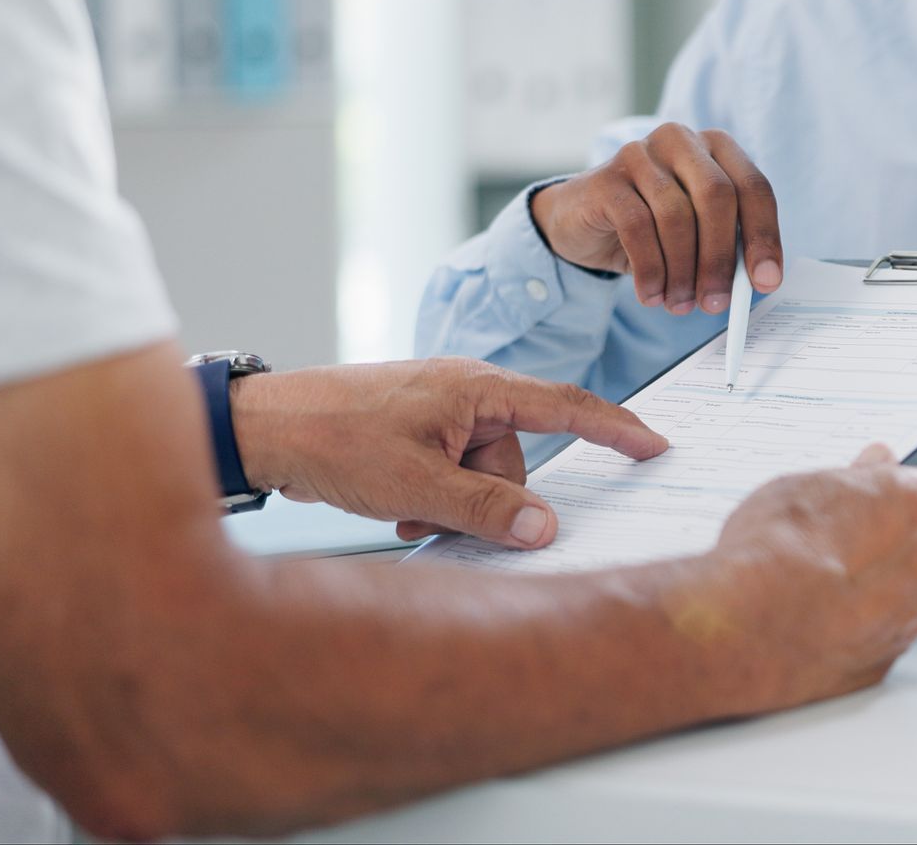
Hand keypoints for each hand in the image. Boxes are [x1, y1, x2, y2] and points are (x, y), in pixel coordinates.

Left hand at [230, 357, 667, 548]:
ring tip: (405, 509)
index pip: (568, 405)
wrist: (262, 426)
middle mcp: (465, 390)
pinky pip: (451, 467)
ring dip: (453, 500)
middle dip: (487, 496)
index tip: (654, 446)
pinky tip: (397, 504)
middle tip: (435, 512)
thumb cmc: (334, 440)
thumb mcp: (417, 486)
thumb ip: (487, 509)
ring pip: (482, 470)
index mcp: (478, 388)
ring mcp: (439, 406)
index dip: (616, 429)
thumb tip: (545, 528)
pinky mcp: (416, 425)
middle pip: (516, 458)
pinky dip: (434, 492)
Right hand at [530, 124, 782, 314]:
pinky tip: (651, 295)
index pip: (754, 188)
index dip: (764, 237)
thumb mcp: (698, 233)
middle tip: (717, 303)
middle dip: (720, 258)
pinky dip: (650, 270)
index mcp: (716, 147)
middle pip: (717, 196)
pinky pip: (637, 227)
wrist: (583, 220)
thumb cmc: (653, 226)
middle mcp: (680, 141)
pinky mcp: (607, 179)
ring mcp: (640, 154)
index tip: (766, 281)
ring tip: (680, 305)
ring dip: (682, 271)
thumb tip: (758, 282)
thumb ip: (728, 246)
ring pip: (676, 216)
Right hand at [671, 445, 916, 715]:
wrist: (740, 628)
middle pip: (916, 548)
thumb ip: (855, 477)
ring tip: (812, 590)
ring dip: (871, 594)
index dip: (900, 497)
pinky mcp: (882, 664)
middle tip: (829, 547)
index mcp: (909, 510)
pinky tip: (813, 624)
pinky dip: (855, 633)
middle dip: (884, 547)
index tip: (875, 500)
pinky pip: (878, 639)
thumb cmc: (769, 551)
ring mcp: (905, 620)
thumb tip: (876, 464)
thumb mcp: (803, 487)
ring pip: (899, 598)